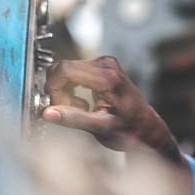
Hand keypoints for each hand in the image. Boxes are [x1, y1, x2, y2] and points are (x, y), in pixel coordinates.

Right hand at [42, 56, 180, 162]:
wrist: (146, 128)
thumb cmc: (131, 130)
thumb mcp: (101, 128)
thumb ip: (73, 119)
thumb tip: (48, 113)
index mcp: (107, 77)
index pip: (64, 70)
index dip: (53, 88)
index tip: (55, 105)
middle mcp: (106, 65)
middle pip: (63, 69)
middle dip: (59, 92)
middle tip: (68, 111)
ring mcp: (104, 64)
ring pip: (66, 71)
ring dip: (65, 92)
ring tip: (80, 110)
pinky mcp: (101, 67)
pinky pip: (74, 73)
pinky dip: (72, 89)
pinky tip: (85, 104)